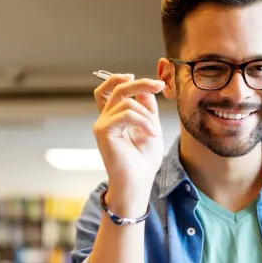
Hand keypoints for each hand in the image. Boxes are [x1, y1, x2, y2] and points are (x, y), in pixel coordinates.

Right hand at [92, 74, 165, 213]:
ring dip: (146, 115)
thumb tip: (145, 90)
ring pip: (126, 101)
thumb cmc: (143, 161)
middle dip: (140, 83)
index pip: (109, 90)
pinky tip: (151, 134)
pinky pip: (126, 114)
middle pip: (117, 88)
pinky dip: (143, 122)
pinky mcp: (103, 131)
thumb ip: (147, 108)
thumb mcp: (151, 127)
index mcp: (114, 118)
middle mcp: (105, 119)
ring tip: (153, 131)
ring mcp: (102, 125)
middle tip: (159, 85)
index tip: (148, 82)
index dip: (123, 79)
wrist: (137, 182)